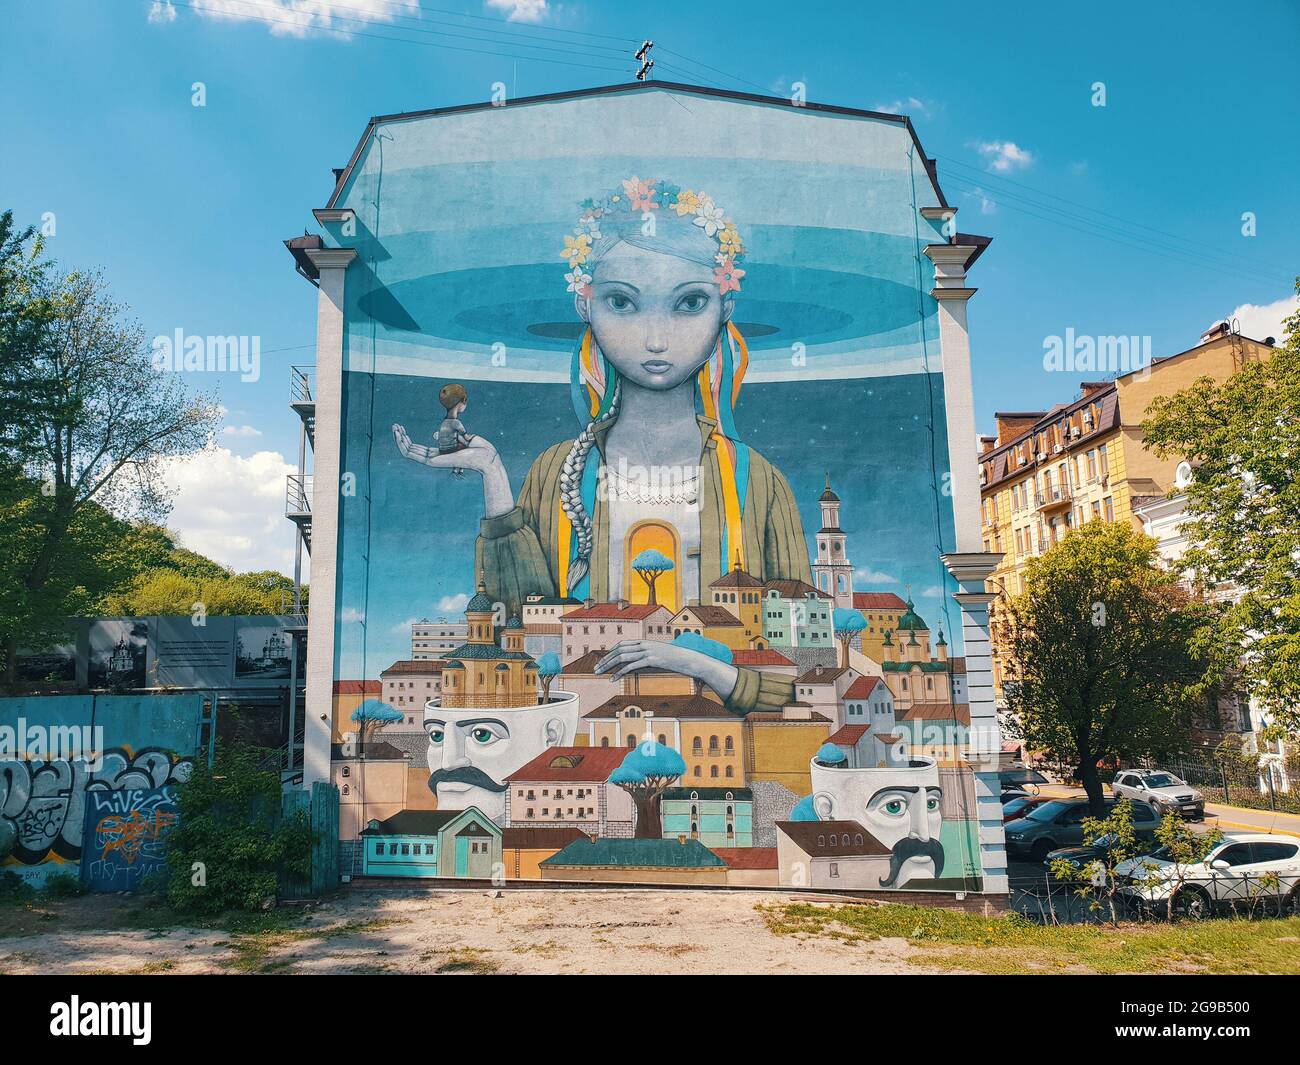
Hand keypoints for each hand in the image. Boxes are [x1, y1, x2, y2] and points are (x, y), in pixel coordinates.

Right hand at [392, 423, 500, 472]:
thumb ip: (447, 434)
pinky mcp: (433, 461)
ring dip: (399, 440)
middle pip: (411, 450)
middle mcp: (436, 458)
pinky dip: (404, 444)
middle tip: (394, 426)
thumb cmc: (479, 449)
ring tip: (394, 427)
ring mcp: (434, 461)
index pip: (418, 449)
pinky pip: (413, 454)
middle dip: (400, 438)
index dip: (407, 439)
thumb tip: (434, 433)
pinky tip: (399, 434)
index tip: (401, 427)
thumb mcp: (461, 437)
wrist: (487, 457)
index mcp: (441, 453)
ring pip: (409, 452)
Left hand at [595, 639, 737, 700]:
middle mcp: (644, 644)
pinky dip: (619, 673)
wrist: (690, 660)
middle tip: (596, 668)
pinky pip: (630, 666)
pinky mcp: (651, 660)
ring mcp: (647, 651)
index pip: (623, 644)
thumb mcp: (659, 657)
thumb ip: (648, 658)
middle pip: (619, 650)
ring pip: (622, 657)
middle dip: (605, 659)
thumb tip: (638, 665)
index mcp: (645, 641)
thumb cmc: (675, 660)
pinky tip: (613, 679)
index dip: (611, 652)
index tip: (604, 660)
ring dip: (608, 665)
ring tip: (600, 673)